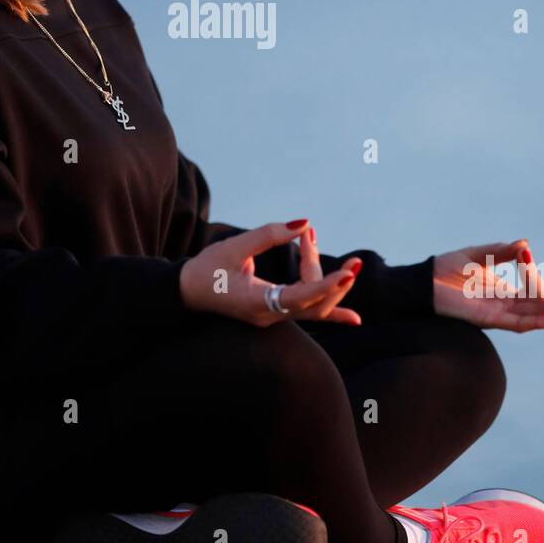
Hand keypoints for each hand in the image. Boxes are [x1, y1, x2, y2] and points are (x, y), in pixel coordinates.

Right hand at [179, 220, 364, 326]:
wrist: (188, 292)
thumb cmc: (207, 269)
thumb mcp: (233, 247)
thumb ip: (268, 235)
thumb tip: (304, 224)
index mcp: (256, 302)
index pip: (299, 297)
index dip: (325, 285)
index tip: (348, 273)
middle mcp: (268, 315)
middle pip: (312, 301)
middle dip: (330, 275)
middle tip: (328, 245)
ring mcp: (273, 317)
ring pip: (312, 306)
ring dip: (331, 285)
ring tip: (348, 263)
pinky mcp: (276, 312)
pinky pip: (308, 313)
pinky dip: (332, 312)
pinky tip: (355, 319)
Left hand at [432, 239, 543, 334]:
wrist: (420, 283)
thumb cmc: (445, 270)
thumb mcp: (478, 255)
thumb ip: (502, 251)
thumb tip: (526, 245)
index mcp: (505, 292)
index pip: (537, 294)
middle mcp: (505, 306)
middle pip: (543, 312)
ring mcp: (498, 314)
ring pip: (535, 319)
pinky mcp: (488, 319)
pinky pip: (517, 323)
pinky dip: (537, 322)